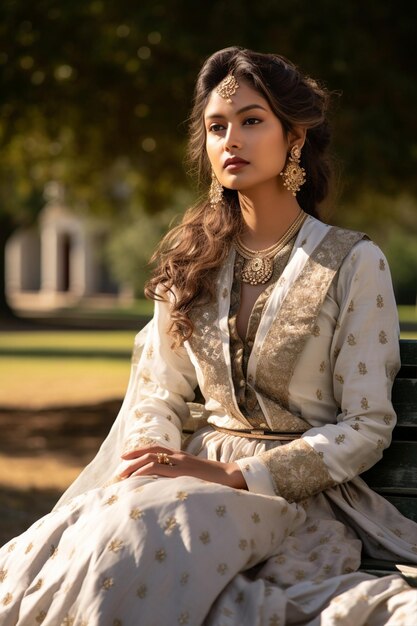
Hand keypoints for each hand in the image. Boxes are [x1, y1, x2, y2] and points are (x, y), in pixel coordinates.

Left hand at [116, 445, 247, 489]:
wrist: (232, 476)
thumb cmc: (215, 478)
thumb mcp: (195, 474)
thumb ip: (181, 474)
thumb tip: (168, 483)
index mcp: (180, 455)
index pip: (155, 448)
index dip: (138, 451)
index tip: (124, 457)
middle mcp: (178, 456)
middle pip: (150, 452)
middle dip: (132, 460)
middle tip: (119, 471)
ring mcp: (181, 463)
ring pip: (151, 459)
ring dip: (135, 467)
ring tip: (123, 476)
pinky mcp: (184, 472)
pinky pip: (161, 469)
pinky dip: (146, 471)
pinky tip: (137, 478)